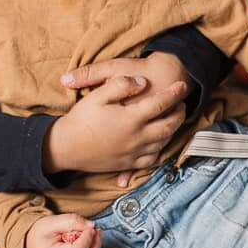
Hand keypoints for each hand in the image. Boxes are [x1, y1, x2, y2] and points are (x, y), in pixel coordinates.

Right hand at [27, 213, 100, 247]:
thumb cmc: (38, 234)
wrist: (28, 245)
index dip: (88, 239)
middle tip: (96, 231)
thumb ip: (72, 221)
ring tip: (93, 236)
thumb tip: (90, 226)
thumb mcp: (51, 222)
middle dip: (95, 245)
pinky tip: (88, 244)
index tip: (90, 227)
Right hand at [45, 55, 189, 177]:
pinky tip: (159, 143)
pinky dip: (161, 150)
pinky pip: (152, 159)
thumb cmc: (80, 119)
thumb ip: (121, 85)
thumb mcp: (97, 95)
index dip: (174, 93)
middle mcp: (137, 138)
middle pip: (169, 126)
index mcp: (131, 119)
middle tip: (181, 104)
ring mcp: (133, 153)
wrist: (65, 148)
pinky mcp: (127, 164)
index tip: (182, 85)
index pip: (162, 103)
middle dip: (179, 114)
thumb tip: (142, 82)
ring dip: (173, 130)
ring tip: (172, 120)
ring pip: (163, 143)